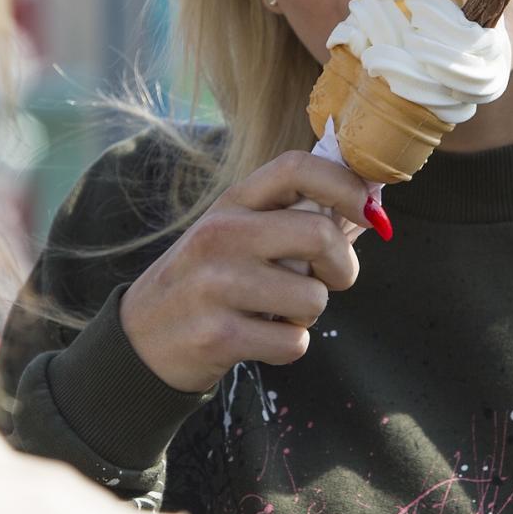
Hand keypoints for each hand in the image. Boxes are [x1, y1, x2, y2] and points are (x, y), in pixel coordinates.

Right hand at [119, 150, 369, 393]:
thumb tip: (370, 208)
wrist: (142, 338)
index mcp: (232, 203)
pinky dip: (289, 346)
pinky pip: (293, 343)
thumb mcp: (238, 235)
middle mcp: (221, 235)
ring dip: (309, 314)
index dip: (346, 183)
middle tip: (331, 280)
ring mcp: (215, 285)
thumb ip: (296, 219)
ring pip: (313, 297)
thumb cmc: (208, 281)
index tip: (368, 208)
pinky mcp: (217, 336)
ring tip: (276, 312)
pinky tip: (260, 338)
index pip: (296, 167)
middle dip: (343, 266)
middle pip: (320, 234)